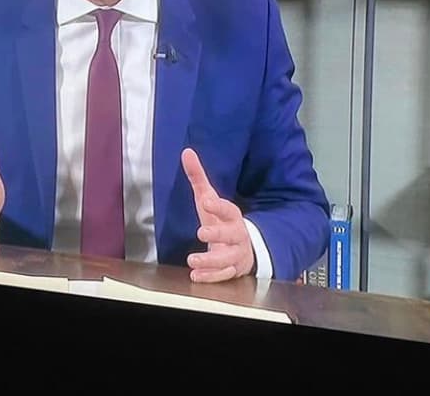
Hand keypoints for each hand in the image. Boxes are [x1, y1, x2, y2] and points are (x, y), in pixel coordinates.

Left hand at [181, 148, 253, 282]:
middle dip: (217, 233)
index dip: (218, 205)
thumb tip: (186, 152)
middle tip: (201, 231)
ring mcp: (236, 254)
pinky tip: (196, 275)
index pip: (228, 209)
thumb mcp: (209, 199)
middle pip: (231, 234)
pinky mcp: (232, 270)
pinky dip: (210, 276)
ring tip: (193, 260)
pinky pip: (223, 276)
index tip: (206, 200)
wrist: (243, 248)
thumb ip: (198, 177)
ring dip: (211, 260)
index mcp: (232, 217)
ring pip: (228, 259)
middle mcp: (237, 235)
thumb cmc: (222, 221)